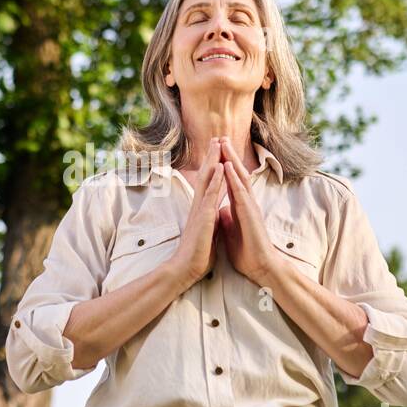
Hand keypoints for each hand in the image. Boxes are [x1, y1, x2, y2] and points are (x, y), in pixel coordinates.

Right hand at [168, 138, 225, 286]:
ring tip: (219, 143)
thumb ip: (212, 219)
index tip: (219, 151)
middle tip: (218, 138)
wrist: (186, 268)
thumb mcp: (209, 231)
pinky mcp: (203, 217)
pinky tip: (220, 167)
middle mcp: (199, 205)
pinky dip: (216, 180)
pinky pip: (210, 195)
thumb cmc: (197, 253)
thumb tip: (218, 212)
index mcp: (202, 209)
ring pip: (207, 180)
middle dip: (212, 156)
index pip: (209, 183)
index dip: (214, 166)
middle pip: (206, 175)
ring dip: (214, 160)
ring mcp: (200, 210)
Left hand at [216, 139, 279, 286]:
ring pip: (241, 177)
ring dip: (232, 159)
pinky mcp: (250, 214)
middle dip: (229, 155)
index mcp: (240, 207)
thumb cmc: (248, 252)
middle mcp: (246, 203)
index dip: (225, 165)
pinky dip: (234, 178)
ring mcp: (249, 207)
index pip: (232, 181)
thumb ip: (227, 219)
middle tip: (220, 137)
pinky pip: (241, 192)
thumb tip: (220, 211)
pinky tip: (228, 166)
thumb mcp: (231, 232)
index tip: (217, 150)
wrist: (261, 267)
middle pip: (237, 174)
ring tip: (224, 142)